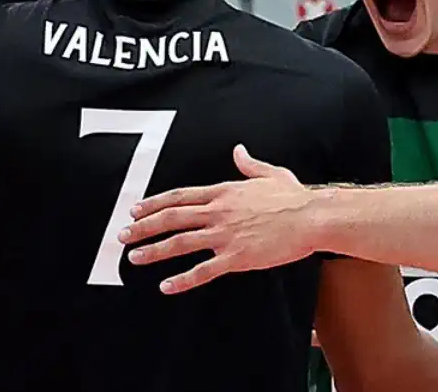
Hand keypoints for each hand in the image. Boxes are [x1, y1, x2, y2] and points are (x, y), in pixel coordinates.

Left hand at [121, 145, 318, 293]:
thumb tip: (239, 151)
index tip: (136, 210)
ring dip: (154, 251)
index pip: (181, 196)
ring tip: (134, 258)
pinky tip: (166, 286)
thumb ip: (250, 164)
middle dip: (143, 227)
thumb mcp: (271, 173)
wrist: (313, 217)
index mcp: (225, 192)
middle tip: (123, 236)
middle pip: (172, 218)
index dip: (154, 203)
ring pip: (180, 243)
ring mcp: (226, 235)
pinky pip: (203, 270)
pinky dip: (182, 280)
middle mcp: (220, 212)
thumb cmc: (296, 197)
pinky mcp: (237, 256)